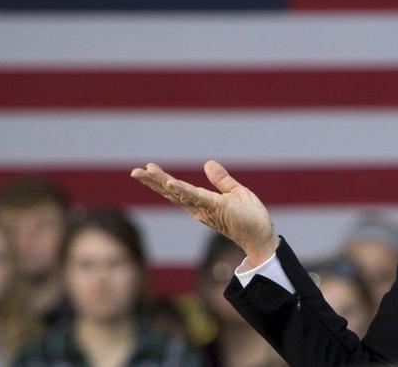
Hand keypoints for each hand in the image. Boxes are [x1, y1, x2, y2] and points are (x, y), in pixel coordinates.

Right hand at [130, 160, 278, 264]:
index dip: (161, 180)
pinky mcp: (217, 208)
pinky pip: (197, 198)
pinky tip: (170, 183)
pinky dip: (183, 191)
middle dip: (152, 183)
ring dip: (161, 184)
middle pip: (171, 193)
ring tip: (144, 173)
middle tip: (134, 171)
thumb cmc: (250, 216)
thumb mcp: (235, 192)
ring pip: (179, 194)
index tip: (147, 168)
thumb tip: (208, 163)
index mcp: (202, 203)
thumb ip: (221, 179)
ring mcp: (206, 209)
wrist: (262, 234)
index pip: (177, 189)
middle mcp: (198, 208)